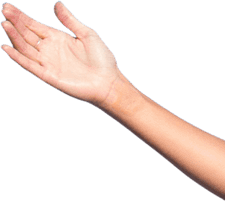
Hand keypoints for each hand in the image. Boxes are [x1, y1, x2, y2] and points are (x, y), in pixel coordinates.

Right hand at [1, 1, 120, 107]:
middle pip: (27, 34)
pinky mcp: (50, 76)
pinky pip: (30, 66)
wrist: (109, 83)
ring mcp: (49, 63)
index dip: (21, 16)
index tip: (7, 7)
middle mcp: (50, 50)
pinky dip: (18, 58)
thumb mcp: (87, 34)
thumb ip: (69, 20)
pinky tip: (7, 48)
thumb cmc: (102, 60)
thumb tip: (57, 4)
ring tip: (5, 24)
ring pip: (26, 48)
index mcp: (57, 38)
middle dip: (15, 23)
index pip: (34, 25)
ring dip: (14, 37)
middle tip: (4, 11)